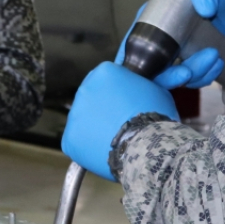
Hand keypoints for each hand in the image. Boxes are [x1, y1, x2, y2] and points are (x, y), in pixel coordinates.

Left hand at [61, 62, 178, 180]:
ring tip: (114, 139)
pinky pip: (78, 142)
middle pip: (92, 97)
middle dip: (102, 108)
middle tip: (119, 121)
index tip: (125, 102)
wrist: (146, 146)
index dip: (116, 91)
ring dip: (95, 127)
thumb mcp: (154, 89)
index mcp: (104, 73)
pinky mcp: (69, 139)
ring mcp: (75, 114)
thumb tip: (136, 90)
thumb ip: (138, 85)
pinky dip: (88, 147)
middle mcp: (85, 89)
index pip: (106, 77)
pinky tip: (103, 151)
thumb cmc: (154, 116)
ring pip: (84, 120)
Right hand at [116, 22, 222, 88]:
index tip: (160, 67)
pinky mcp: (194, 61)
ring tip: (214, 58)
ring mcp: (178, 52)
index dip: (140, 61)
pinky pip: (194, 78)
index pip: (135, 43)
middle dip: (168, 77)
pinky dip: (205, 76)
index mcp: (154, 17)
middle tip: (188, 72)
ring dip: (193, 75)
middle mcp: (161, 38)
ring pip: (175, 76)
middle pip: (153, 68)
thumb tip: (204, 8)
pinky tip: (218, 63)